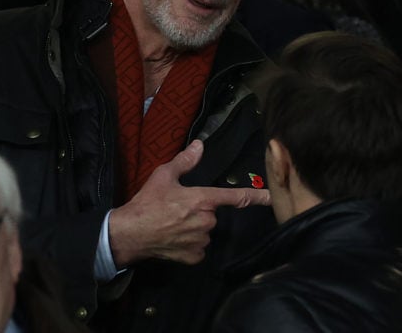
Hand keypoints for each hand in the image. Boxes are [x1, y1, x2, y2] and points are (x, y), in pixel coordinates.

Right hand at [108, 139, 270, 266]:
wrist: (129, 233)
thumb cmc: (147, 202)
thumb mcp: (164, 175)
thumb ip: (185, 161)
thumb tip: (200, 145)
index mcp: (203, 199)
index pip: (235, 197)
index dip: (256, 196)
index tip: (272, 197)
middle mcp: (206, 220)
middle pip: (213, 214)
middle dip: (200, 211)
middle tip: (178, 210)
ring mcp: (201, 240)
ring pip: (206, 231)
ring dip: (195, 228)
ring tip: (173, 224)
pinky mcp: (194, 256)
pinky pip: (199, 248)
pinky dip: (190, 244)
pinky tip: (175, 238)